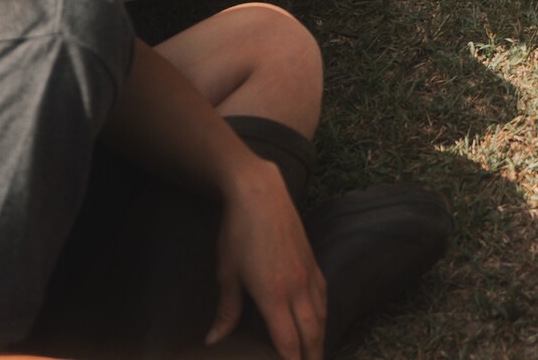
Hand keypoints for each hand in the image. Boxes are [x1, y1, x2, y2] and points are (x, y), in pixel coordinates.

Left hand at [208, 156, 325, 359]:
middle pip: (311, 332)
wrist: (260, 194)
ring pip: (322, 315)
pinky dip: (324, 314)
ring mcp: (308, 273)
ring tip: (317, 353)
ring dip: (321, 338)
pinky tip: (321, 318)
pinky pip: (323, 295)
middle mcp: (296, 287)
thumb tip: (213, 340)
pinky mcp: (312, 260)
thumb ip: (226, 310)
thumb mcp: (227, 273)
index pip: (288, 340)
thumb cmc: (238, 233)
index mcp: (273, 295)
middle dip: (312, 356)